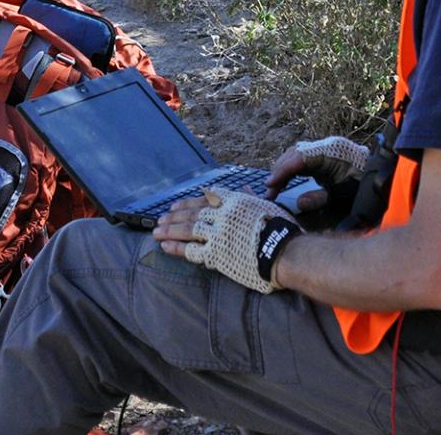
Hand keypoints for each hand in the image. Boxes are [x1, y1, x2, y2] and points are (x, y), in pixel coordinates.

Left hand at [152, 188, 300, 293]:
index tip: (175, 205)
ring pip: (187, 229)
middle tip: (160, 219)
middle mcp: (221, 215)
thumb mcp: (266, 205)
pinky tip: (164, 246)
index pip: (205, 199)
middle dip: (174, 217)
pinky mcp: (215, 253)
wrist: (283, 251)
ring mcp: (216, 234)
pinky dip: (175, 248)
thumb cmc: (281, 228)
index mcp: (234, 201)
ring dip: (169, 230)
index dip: (188, 203)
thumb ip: (251, 198)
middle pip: (192, 214)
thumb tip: (245, 188)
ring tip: (156, 231)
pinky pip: (190, 250)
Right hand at [265, 136, 369, 211]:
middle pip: (294, 153)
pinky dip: (291, 169)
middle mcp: (326, 146)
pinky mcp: (323, 155)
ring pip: (295, 154)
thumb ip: (320, 199)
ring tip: (274, 188)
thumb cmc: (363, 187)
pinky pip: (301, 158)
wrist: (380, 178)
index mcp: (331, 152)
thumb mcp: (343, 197)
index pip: (300, 157)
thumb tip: (299, 203)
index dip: (282, 170)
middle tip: (269, 191)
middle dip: (279, 171)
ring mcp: (324, 149)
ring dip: (283, 169)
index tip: (270, 185)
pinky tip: (284, 182)